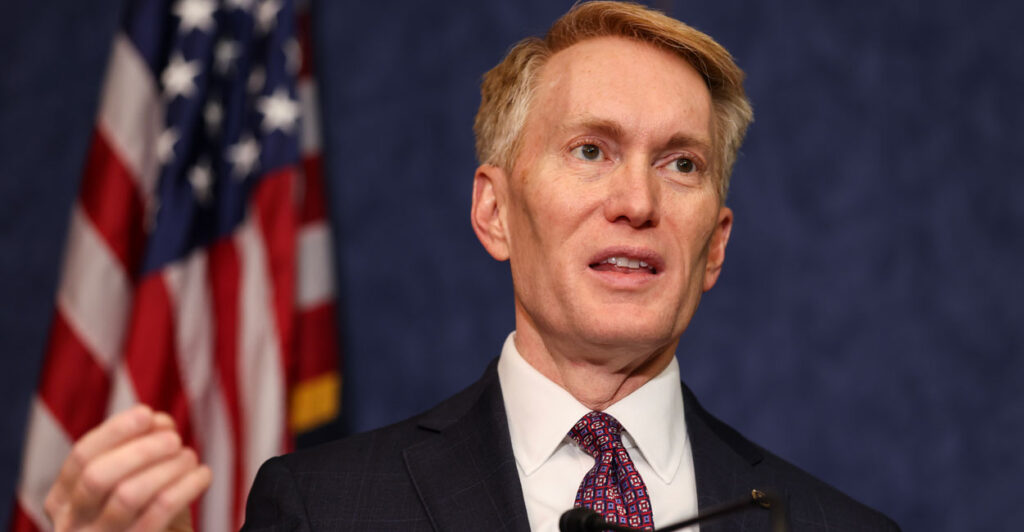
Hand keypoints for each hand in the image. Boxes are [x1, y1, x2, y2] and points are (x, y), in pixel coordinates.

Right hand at [44, 405, 211, 531]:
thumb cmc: (147, 511)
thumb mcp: (138, 477)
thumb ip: (142, 445)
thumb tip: (158, 421)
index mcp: (63, 498)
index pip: (81, 456)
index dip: (114, 431)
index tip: (147, 413)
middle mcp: (72, 523)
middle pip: (97, 476)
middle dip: (139, 450)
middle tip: (174, 439)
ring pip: (127, 496)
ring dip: (166, 468)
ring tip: (189, 457)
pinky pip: (158, 514)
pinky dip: (185, 487)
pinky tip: (202, 475)